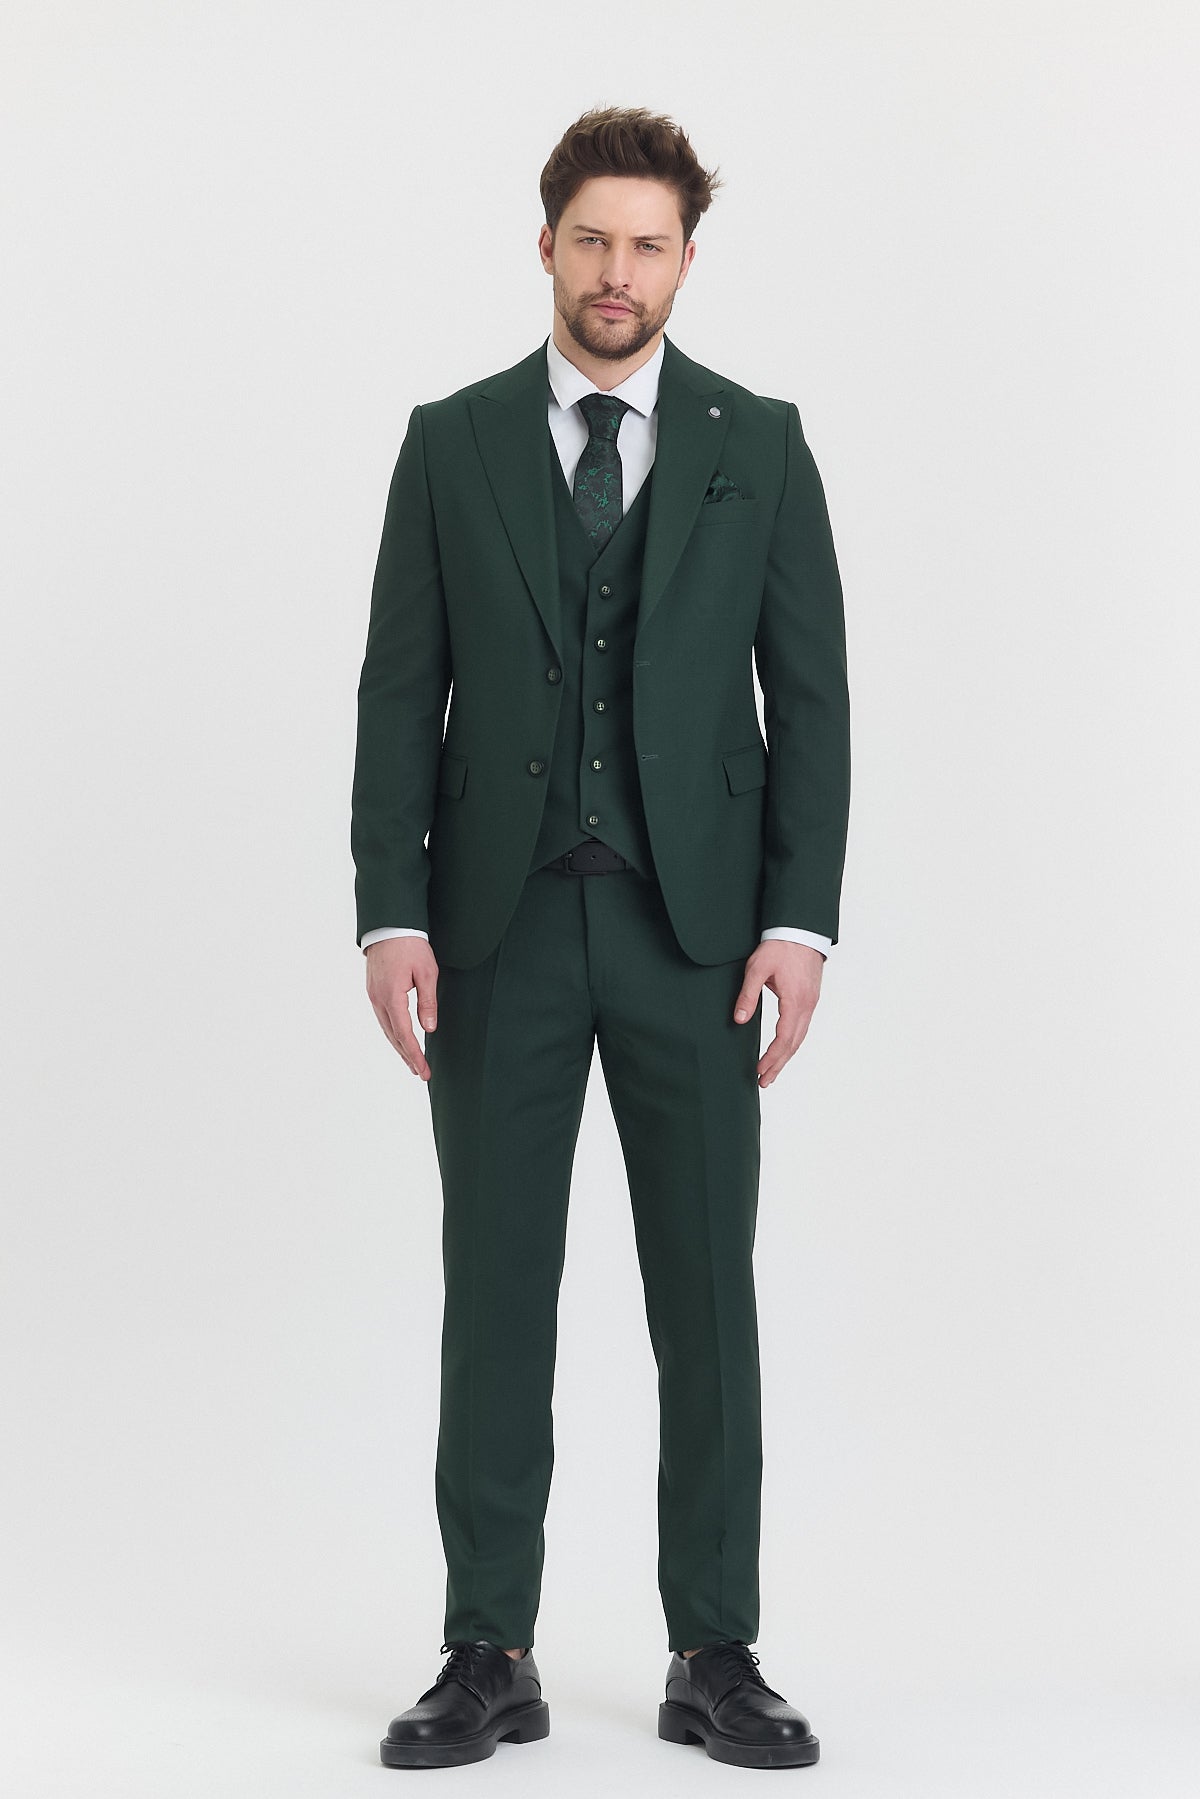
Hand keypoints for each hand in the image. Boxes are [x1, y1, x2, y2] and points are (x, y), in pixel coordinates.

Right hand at [364, 937, 439, 1080]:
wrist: (389, 924)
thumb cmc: (411, 945)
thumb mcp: (427, 972)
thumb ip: (427, 1002)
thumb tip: (429, 1028)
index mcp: (391, 996)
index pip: (404, 1033)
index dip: (414, 1054)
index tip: (423, 1070)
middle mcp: (378, 999)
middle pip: (392, 1036)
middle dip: (407, 1056)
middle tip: (420, 1073)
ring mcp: (373, 995)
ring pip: (386, 1028)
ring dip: (399, 1046)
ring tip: (411, 1061)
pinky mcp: (373, 990)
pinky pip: (383, 1017)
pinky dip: (392, 1032)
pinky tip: (400, 1038)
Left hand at [733, 941, 824, 1087]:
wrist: (800, 929)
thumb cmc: (779, 946)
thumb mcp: (756, 969)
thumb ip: (747, 996)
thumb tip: (739, 1020)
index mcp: (795, 1001)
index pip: (784, 1039)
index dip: (771, 1058)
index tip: (759, 1071)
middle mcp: (807, 1005)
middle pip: (794, 1044)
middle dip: (779, 1064)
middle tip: (765, 1081)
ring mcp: (811, 1002)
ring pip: (800, 1037)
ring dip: (786, 1055)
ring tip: (772, 1070)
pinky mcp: (810, 997)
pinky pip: (803, 1026)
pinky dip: (793, 1042)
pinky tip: (784, 1048)